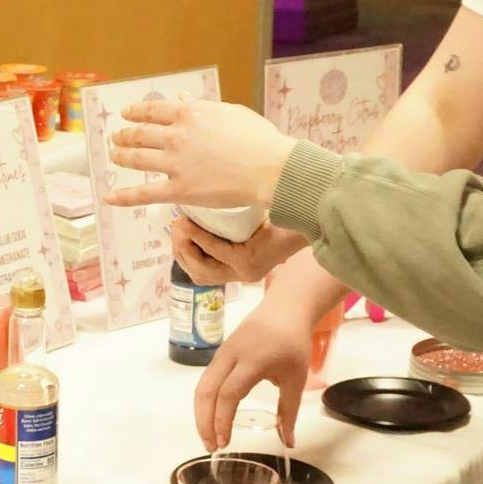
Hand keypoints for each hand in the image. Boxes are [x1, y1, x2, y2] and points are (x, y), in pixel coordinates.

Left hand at [107, 100, 295, 208]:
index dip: (135, 112)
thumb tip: (185, 99)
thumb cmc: (259, 139)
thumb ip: (203, 107)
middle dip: (125, 135)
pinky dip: (124, 197)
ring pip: (137, 160)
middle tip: (116, 137)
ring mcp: (175, 163)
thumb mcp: (230, 112)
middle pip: (140, 134)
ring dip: (121, 157)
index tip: (127, 114)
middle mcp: (176, 136)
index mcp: (189, 113)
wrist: (270, 168)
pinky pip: (145, 194)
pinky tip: (108, 198)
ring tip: (114, 156)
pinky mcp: (179, 189)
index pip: (152, 111)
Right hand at [171, 218, 306, 284]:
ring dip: (186, 247)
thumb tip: (196, 208)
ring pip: (204, 268)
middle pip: (198, 274)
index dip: (183, 255)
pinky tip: (189, 226)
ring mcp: (246, 271)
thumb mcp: (248, 219)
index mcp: (240, 268)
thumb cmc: (279, 210)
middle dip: (180, 253)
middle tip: (173, 228)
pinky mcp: (249, 262)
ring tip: (177, 226)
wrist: (309, 210)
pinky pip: (216, 251)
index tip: (175, 233)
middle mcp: (243, 275)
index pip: (201, 272)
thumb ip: (229, 220)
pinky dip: (200, 238)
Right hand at [192, 293, 320, 450]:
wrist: (285, 308)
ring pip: (202, 386)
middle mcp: (230, 356)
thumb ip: (289, 413)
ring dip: (201, 413)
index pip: (229, 394)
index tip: (224, 442)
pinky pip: (207, 380)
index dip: (223, 420)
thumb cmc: (293, 343)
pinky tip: (212, 417)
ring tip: (209, 437)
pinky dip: (205, 401)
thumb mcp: (297, 379)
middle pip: (206, 391)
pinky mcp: (220, 354)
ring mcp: (222, 353)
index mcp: (252, 361)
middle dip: (204, 421)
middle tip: (211, 446)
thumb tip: (289, 443)